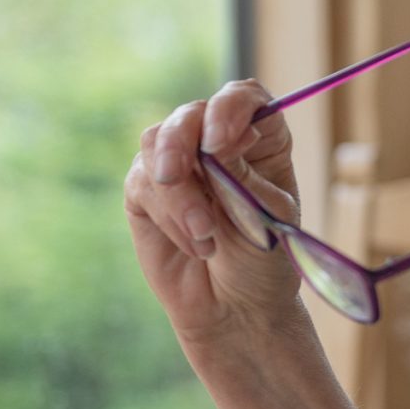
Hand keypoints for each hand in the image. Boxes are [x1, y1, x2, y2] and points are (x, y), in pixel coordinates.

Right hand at [122, 79, 304, 346]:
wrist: (238, 309)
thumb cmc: (264, 261)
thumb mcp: (266, 217)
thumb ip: (238, 176)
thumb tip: (213, 140)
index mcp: (260, 139)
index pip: (243, 98)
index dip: (229, 108)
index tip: (222, 140)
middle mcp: (216, 143)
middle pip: (190, 116)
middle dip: (182, 146)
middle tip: (179, 177)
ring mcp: (179, 165)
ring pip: (158, 146)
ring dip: (178, 194)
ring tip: (206, 236)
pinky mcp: (146, 192)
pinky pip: (143, 185)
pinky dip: (169, 216)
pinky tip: (195, 246)